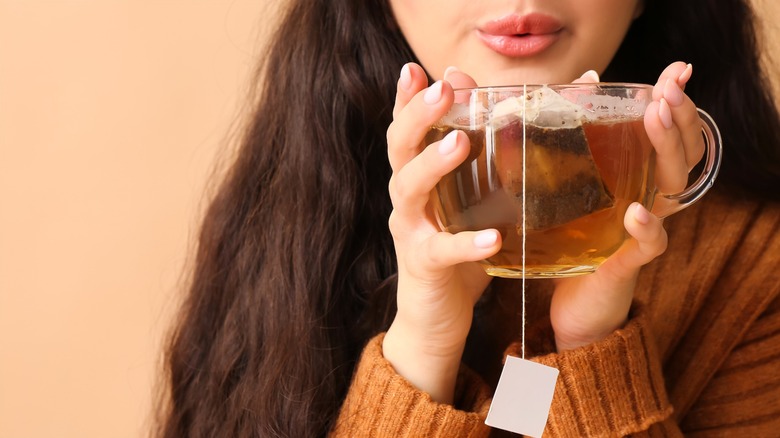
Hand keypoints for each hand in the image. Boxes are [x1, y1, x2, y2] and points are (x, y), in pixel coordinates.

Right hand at [382, 63, 500, 403]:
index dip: (406, 99)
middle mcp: (407, 200)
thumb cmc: (458, 252)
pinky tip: (491, 238)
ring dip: (432, 164)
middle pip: (399, 149)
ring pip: (409, 191)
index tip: (413, 69)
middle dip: (417, 116)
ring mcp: (411, 232)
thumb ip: (488, 165)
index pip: (406, 131)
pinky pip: (441, 252)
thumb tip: (518, 115)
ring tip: (460, 144)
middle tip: (440, 89)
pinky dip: (464, 244)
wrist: (435, 316)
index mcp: (417, 179)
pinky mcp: (424, 267)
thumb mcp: (471, 205)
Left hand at [550, 63, 703, 350]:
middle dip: (677, 115)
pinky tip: (637, 212)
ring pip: (672, 187)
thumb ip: (557, 139)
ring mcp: (641, 230)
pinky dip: (647, 228)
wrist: (569, 303)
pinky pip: (650, 244)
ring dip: (666, 149)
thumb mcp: (562, 185)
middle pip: (680, 152)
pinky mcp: (627, 262)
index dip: (676, 100)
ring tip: (656, 117)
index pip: (667, 133)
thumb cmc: (569, 238)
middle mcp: (647, 199)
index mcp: (635, 178)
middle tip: (667, 87)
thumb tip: (564, 86)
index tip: (677, 69)